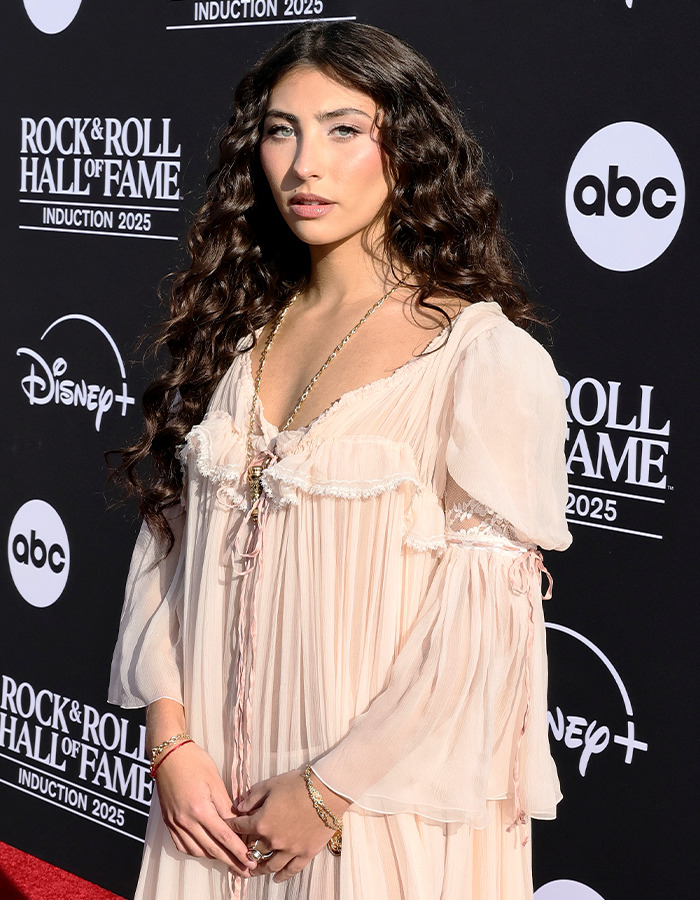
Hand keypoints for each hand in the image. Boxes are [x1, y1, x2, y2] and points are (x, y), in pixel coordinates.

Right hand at [154, 740, 255, 877]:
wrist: (168, 754)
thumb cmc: (193, 761)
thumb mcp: (215, 780)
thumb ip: (226, 805)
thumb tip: (239, 822)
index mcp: (200, 809)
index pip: (224, 837)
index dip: (238, 851)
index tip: (250, 861)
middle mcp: (186, 821)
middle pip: (211, 849)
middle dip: (230, 861)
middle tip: (245, 870)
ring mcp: (175, 824)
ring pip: (197, 850)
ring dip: (214, 858)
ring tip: (229, 861)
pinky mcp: (168, 823)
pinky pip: (183, 846)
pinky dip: (196, 851)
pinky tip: (206, 851)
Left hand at [231, 769, 349, 882]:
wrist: (326, 790)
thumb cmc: (298, 784)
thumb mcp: (270, 785)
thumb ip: (252, 797)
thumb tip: (239, 807)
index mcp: (261, 822)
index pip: (240, 827)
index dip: (232, 825)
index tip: (227, 827)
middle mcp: (273, 840)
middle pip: (253, 849)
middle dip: (244, 850)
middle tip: (240, 852)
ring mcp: (290, 849)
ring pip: (270, 865)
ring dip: (259, 868)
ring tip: (254, 871)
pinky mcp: (305, 853)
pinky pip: (291, 870)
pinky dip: (282, 876)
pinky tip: (276, 878)